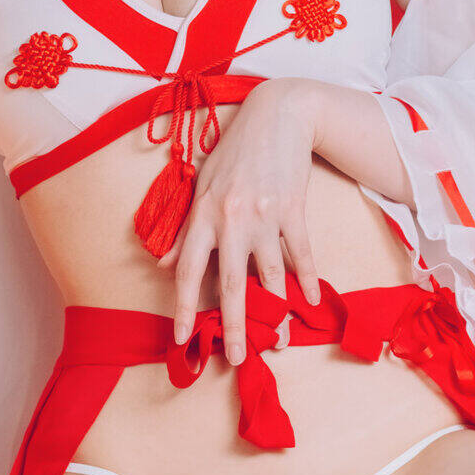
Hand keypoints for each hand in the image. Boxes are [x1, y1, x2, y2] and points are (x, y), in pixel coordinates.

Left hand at [158, 79, 321, 363]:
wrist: (279, 116)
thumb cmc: (236, 152)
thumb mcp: (201, 185)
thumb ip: (185, 230)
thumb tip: (163, 266)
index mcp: (203, 214)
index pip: (187, 271)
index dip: (183, 307)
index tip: (181, 338)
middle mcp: (231, 219)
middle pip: (230, 284)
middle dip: (234, 325)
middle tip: (240, 358)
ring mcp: (265, 216)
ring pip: (270, 276)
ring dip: (275, 311)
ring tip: (280, 341)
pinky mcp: (294, 210)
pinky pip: (302, 254)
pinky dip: (308, 280)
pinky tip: (311, 302)